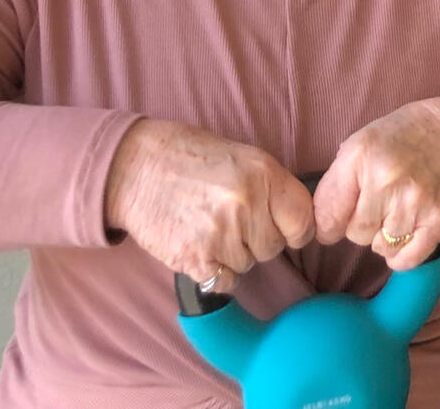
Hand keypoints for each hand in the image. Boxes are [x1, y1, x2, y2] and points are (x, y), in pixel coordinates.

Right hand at [104, 119, 313, 291]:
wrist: (136, 167)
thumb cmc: (192, 158)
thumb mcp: (243, 158)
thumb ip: (272, 188)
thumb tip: (301, 221)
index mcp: (264, 174)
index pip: (303, 222)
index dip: (294, 228)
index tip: (283, 227)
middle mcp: (247, 204)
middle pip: (274, 247)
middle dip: (257, 238)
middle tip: (230, 217)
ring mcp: (222, 234)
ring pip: (248, 265)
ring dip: (232, 253)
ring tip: (208, 224)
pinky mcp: (196, 260)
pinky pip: (225, 281)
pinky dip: (214, 270)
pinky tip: (199, 244)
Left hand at [313, 96, 439, 270]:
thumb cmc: (412, 134)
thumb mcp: (366, 139)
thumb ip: (341, 178)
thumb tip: (324, 223)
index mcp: (361, 156)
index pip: (327, 213)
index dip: (329, 223)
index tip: (337, 222)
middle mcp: (386, 180)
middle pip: (354, 233)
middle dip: (362, 225)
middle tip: (381, 205)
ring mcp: (414, 204)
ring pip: (380, 248)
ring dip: (385, 237)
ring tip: (400, 212)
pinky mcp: (439, 223)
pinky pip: (406, 261)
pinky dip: (402, 255)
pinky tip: (408, 235)